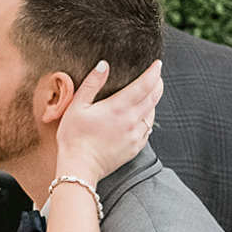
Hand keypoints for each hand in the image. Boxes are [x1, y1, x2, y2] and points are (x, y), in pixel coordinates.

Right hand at [54, 60, 162, 183]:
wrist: (79, 167)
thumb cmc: (74, 137)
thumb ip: (92, 83)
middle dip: (157, 83)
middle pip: (153, 98)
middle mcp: (132, 121)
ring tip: (149, 93)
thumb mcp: (77, 106)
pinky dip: (148, 119)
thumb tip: (104, 65)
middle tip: (157, 74)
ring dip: (153, 101)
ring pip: (152, 114)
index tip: (157, 64)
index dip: (153, 72)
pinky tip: (142, 116)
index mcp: (119, 108)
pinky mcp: (135, 148)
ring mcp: (135, 136)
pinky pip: (148, 130)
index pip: (144, 85)